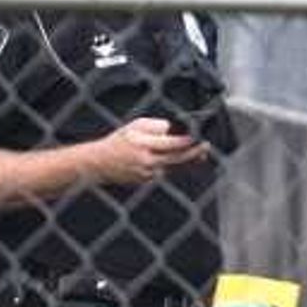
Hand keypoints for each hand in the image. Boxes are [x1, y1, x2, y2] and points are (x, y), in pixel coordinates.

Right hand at [86, 117, 208, 185]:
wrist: (100, 162)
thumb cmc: (118, 141)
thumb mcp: (135, 125)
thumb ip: (156, 126)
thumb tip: (172, 129)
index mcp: (144, 145)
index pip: (172, 144)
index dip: (187, 141)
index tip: (198, 137)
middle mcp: (147, 162)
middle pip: (177, 159)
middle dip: (194, 153)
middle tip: (205, 147)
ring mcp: (147, 174)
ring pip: (173, 167)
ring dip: (185, 161)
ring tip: (198, 154)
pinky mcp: (147, 181)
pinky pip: (164, 172)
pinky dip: (170, 165)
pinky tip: (174, 160)